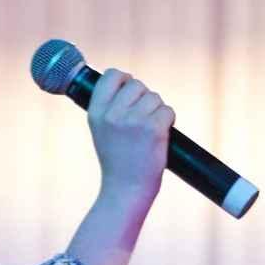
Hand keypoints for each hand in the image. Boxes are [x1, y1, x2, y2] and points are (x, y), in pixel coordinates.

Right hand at [88, 66, 175, 199]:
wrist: (126, 189)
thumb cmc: (117, 161)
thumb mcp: (101, 130)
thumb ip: (109, 106)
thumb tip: (126, 80)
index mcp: (96, 113)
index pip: (111, 75)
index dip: (124, 79)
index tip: (129, 91)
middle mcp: (112, 114)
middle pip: (138, 85)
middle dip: (144, 98)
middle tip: (141, 120)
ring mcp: (133, 121)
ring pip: (155, 97)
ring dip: (157, 111)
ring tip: (148, 132)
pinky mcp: (153, 128)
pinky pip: (168, 111)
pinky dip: (168, 121)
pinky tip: (159, 137)